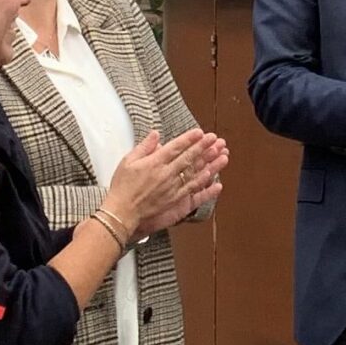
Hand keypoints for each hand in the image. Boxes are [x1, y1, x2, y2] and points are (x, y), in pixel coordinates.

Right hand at [101, 130, 227, 238]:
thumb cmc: (122, 187)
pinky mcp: (175, 200)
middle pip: (189, 158)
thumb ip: (144, 147)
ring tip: (222, 155)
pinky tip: (214, 179)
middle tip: (216, 139)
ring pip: (195, 174)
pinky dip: (204, 185)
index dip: (189, 139)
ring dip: (210, 164)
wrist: (122, 212)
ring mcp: (172, 188)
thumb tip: (155, 135)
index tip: (200, 132)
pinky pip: (193, 192)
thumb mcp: (128, 161)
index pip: (176, 147)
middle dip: (204, 147)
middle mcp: (166, 174)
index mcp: (155, 163)